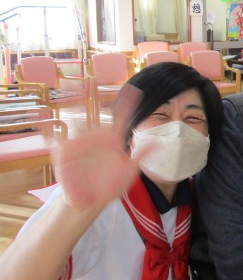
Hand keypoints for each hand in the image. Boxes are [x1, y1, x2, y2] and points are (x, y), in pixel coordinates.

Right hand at [52, 84, 145, 209]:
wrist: (92, 201)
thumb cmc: (110, 186)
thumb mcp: (129, 170)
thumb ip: (142, 155)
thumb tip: (160, 142)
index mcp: (113, 141)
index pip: (122, 119)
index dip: (129, 105)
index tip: (135, 90)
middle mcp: (96, 138)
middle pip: (96, 114)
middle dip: (93, 96)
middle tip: (93, 78)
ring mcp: (80, 145)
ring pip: (77, 122)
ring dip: (74, 106)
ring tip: (74, 90)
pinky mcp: (65, 155)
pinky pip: (54, 140)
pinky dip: (48, 130)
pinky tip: (44, 119)